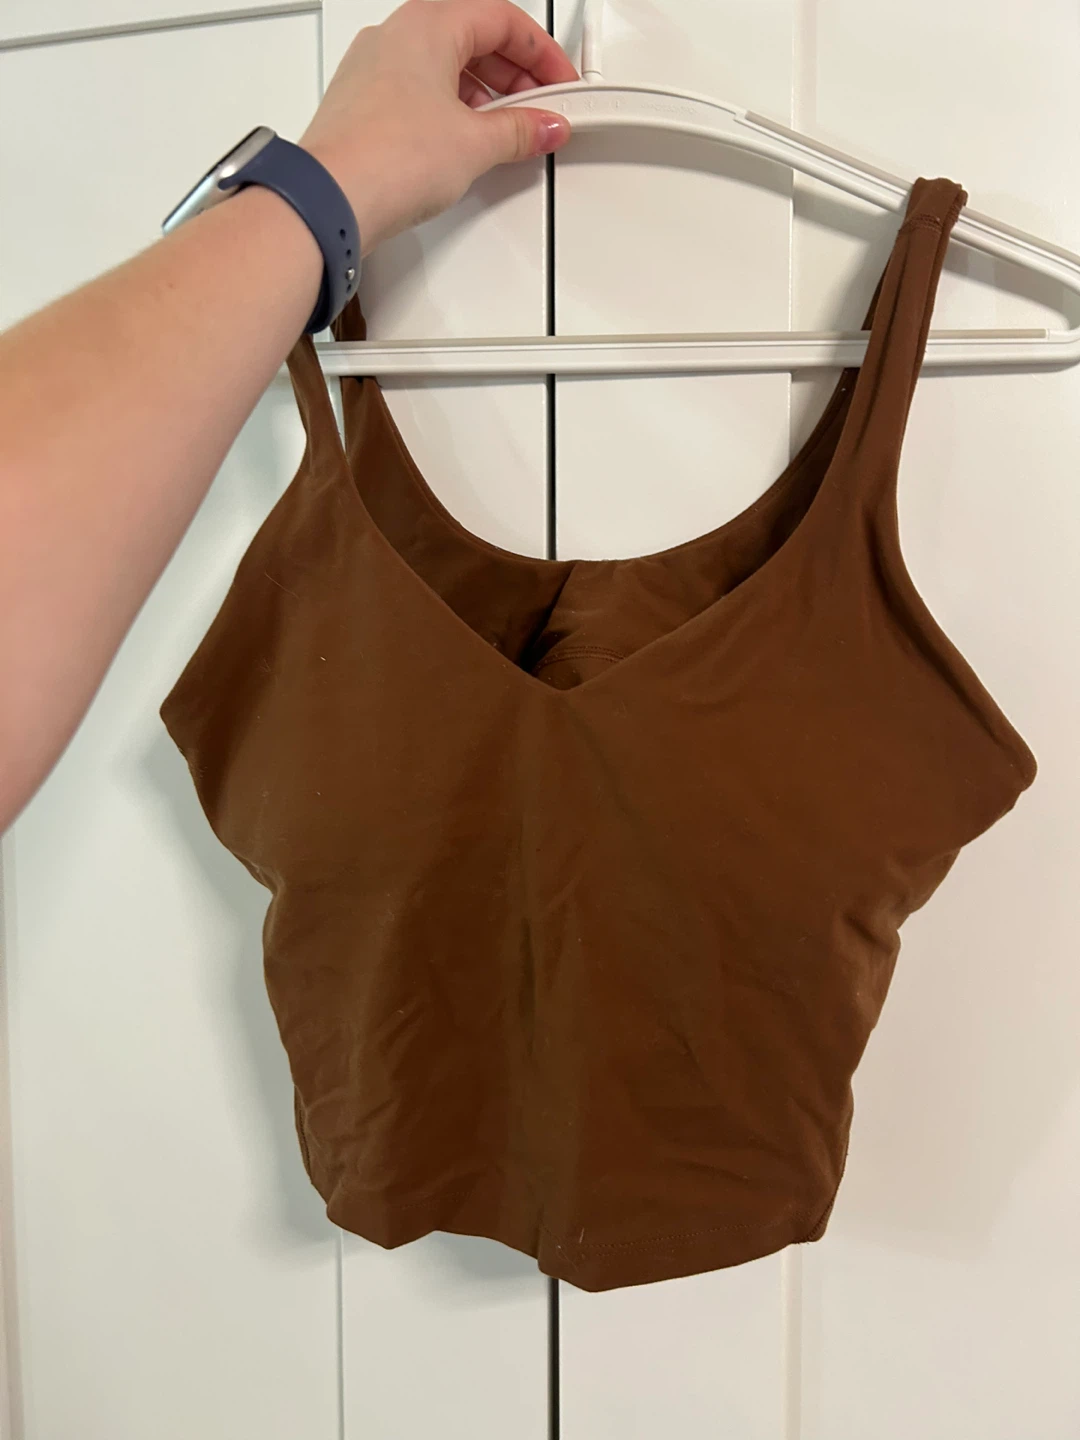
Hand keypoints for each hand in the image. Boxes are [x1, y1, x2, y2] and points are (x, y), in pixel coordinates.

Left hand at [300, 0, 577, 254]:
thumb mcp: (475, 143)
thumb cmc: (385, 156)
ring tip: (506, 134)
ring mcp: (373, 70)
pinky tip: (464, 145)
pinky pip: (418, 94)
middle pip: (473, 40)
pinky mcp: (362, 106)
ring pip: (444, 67)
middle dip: (515, 77)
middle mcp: (395, 36)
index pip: (502, 20)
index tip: (561, 84)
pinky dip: (450, 112)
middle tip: (540, 111)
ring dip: (483, 97)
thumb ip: (519, 131)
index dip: (542, 54)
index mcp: (427, 23)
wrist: (330, 198)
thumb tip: (542, 126)